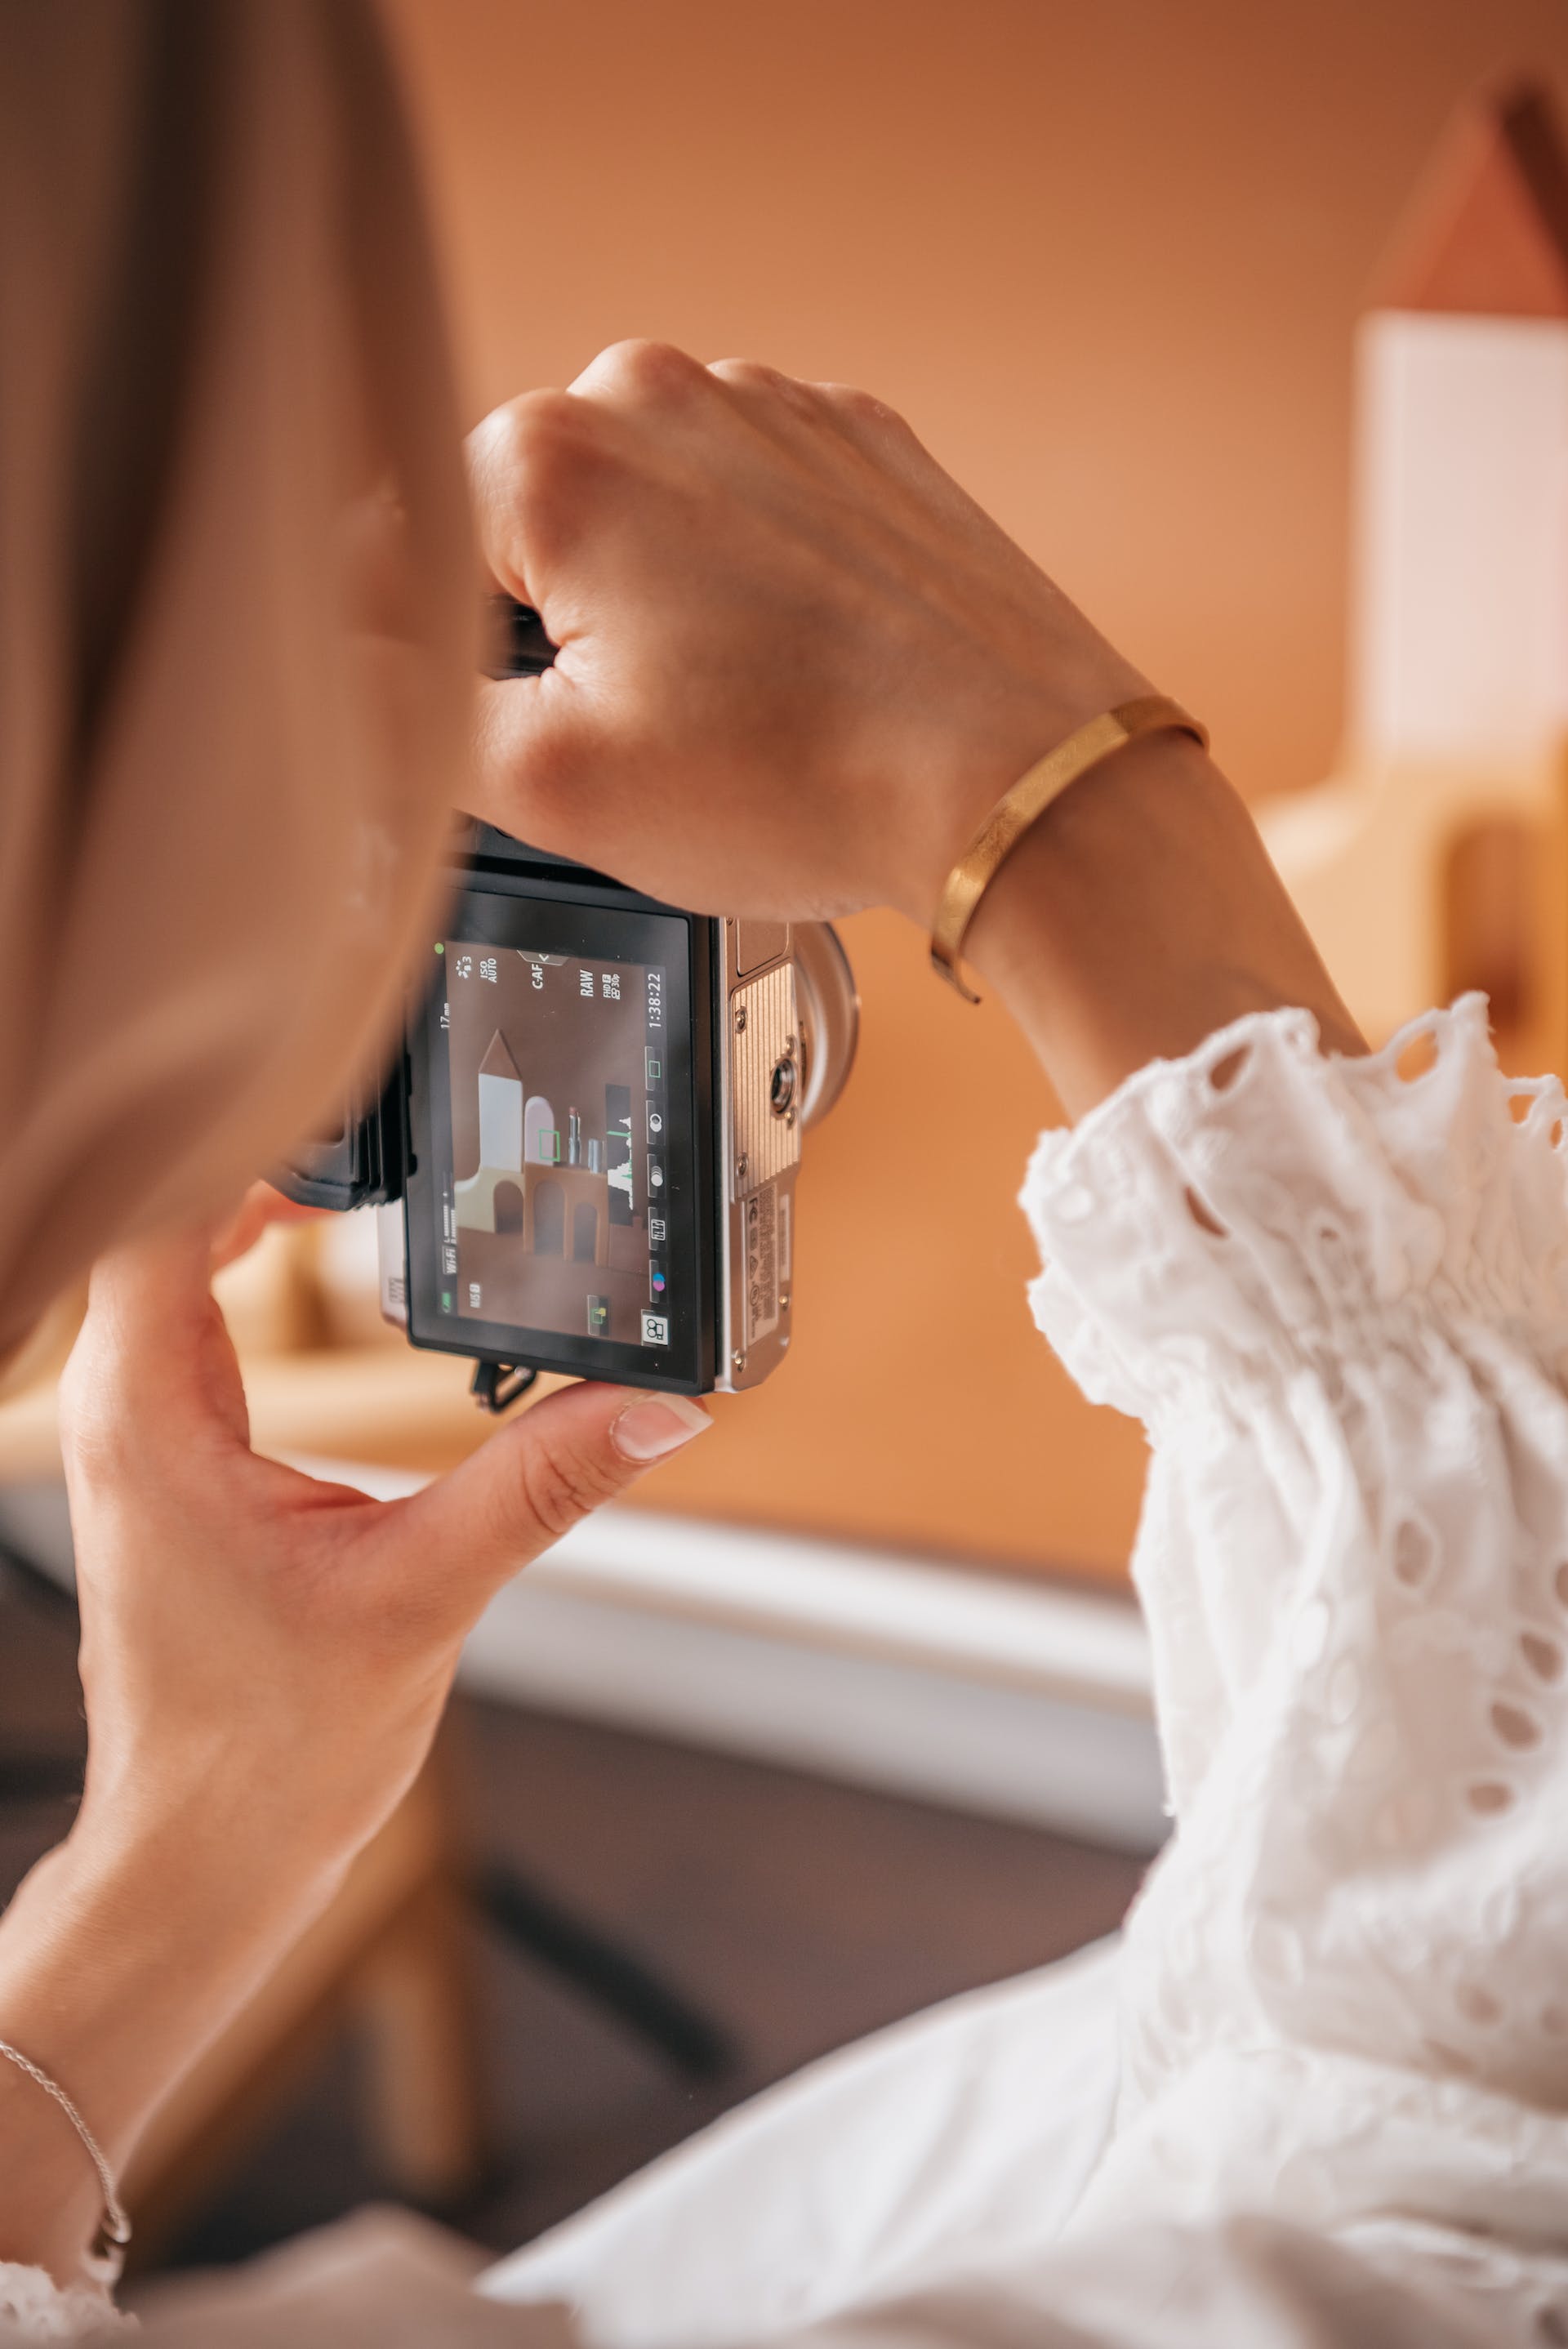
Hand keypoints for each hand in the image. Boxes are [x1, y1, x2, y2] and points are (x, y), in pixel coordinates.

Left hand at [0, 1192, 707, 2279]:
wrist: (208, 1855)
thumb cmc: (271, 1749)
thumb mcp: (426, 1595)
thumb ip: (543, 1484)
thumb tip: (659, 1408)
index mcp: (151, 1417)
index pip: (162, 1210)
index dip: (245, 1135)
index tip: (349, 1105)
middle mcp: (121, 1409)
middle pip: (163, 1213)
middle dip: (262, 1151)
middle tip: (378, 1118)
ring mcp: (135, 1434)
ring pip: (166, 1260)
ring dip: (248, 1202)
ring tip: (357, 1164)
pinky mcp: (166, 1461)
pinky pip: (186, 1316)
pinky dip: (244, 1265)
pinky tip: (312, 1255)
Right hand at [469, 340, 1359, 1111]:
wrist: (1018, 782)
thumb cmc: (807, 781)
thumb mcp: (552, 785)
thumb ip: (405, 710)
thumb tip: (342, 662)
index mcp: (557, 458)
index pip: (405, 543)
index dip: (420, 651)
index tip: (464, 719)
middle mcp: (662, 394)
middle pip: (530, 521)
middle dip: (549, 625)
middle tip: (625, 736)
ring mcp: (777, 410)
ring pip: (648, 512)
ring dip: (654, 604)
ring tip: (729, 712)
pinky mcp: (865, 448)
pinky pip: (755, 510)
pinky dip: (750, 584)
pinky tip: (796, 672)